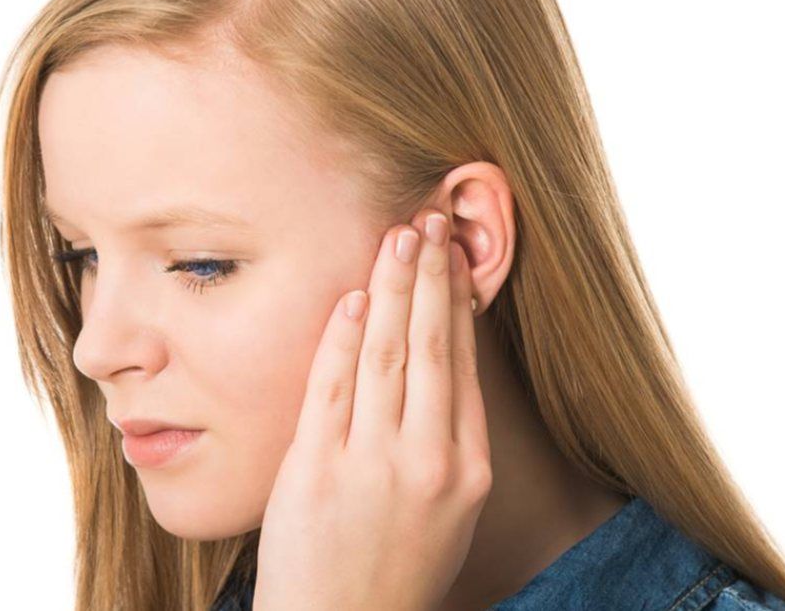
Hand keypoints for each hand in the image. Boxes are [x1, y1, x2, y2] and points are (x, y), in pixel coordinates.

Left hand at [252, 208, 491, 610]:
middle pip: (432, 347)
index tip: (453, 258)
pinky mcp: (317, 470)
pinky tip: (352, 294)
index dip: (458, 303)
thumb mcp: (447, 511)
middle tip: (429, 218)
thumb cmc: (394, 566)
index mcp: (466, 471)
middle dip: (430, 275)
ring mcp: (372, 465)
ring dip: (392, 287)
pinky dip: (343, 335)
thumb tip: (443, 365)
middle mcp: (428, 462)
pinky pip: (332, 386)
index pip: (465, 366)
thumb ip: (447, 442)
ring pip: (387, 355)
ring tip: (398, 236)